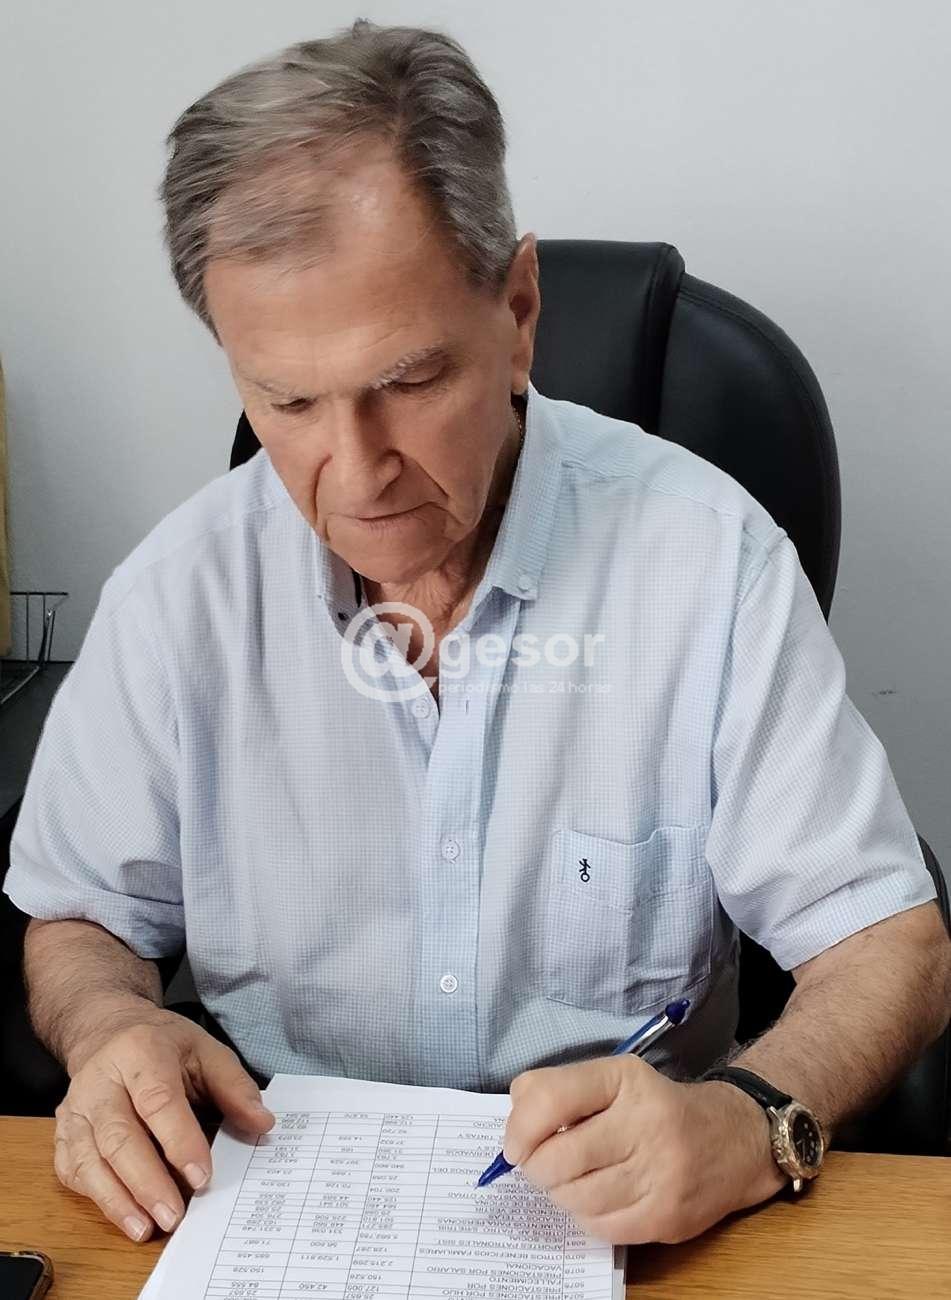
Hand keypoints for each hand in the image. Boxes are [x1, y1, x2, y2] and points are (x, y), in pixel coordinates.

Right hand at [52, 1006, 274, 1241]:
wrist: (108, 1032)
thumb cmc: (163, 1046)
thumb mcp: (205, 1050)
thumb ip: (234, 1087)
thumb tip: (261, 1124)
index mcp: (141, 1052)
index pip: (158, 1101)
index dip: (180, 1142)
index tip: (202, 1177)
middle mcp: (100, 1081)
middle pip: (118, 1137)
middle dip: (146, 1182)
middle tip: (173, 1216)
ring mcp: (76, 1108)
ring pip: (90, 1160)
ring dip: (117, 1200)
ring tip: (145, 1228)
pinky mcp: (63, 1132)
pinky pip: (73, 1171)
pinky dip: (97, 1198)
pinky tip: (122, 1216)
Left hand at [502, 1055, 785, 1243]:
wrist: (735, 1139)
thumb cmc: (657, 1106)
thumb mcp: (614, 1078)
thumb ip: (559, 1090)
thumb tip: (515, 1128)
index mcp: (625, 1079)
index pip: (551, 1098)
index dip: (520, 1126)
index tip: (516, 1142)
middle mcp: (645, 1123)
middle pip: (556, 1159)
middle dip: (536, 1167)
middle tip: (541, 1164)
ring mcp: (659, 1174)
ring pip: (574, 1198)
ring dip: (559, 1193)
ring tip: (570, 1180)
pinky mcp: (666, 1216)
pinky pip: (599, 1226)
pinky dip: (585, 1215)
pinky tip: (597, 1198)